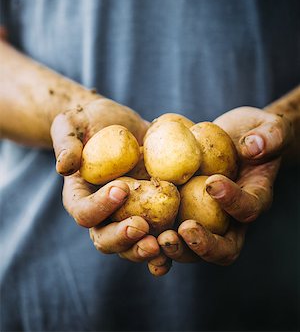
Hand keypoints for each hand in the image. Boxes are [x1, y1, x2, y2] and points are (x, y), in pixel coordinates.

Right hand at [51, 97, 159, 264]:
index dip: (100, 207)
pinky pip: (158, 232)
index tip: (122, 188)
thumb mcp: (71, 125)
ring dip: (145, 250)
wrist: (116, 123)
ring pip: (132, 244)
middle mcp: (103, 214)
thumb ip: (66, 143)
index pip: (84, 213)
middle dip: (123, 238)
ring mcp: (128, 215)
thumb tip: (64, 167)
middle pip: (106, 239)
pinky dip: (168, 243)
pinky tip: (181, 240)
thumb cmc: (88, 122)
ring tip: (162, 244)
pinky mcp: (151, 210)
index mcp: (80, 197)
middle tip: (141, 226)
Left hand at [150, 106, 292, 273]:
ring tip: (156, 238)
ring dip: (176, 249)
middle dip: (202, 244)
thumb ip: (269, 136)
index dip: (233, 201)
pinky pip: (170, 234)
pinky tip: (137, 234)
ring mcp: (206, 221)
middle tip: (183, 230)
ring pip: (194, 251)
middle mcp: (232, 219)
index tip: (212, 182)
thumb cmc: (253, 132)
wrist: (233, 138)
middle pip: (224, 248)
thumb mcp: (269, 128)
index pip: (249, 209)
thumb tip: (253, 146)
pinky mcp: (182, 214)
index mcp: (255, 199)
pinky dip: (155, 242)